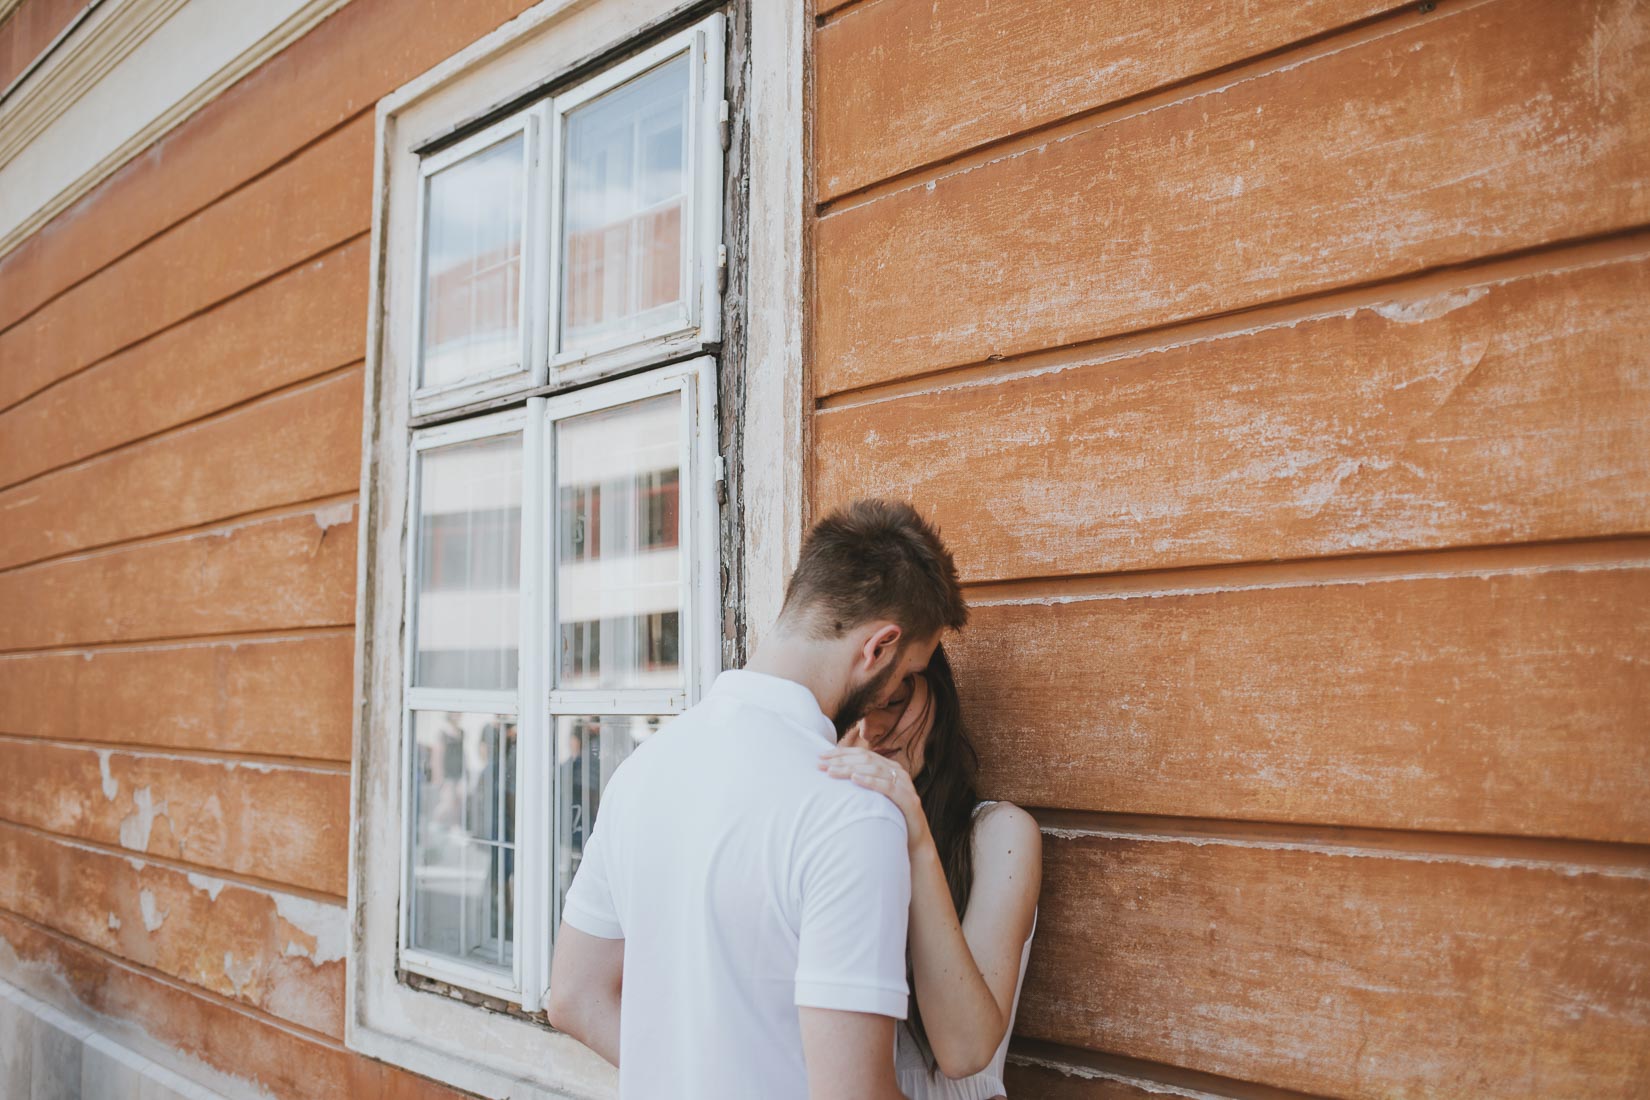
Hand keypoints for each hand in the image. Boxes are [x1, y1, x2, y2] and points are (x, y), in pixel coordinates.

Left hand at [819, 733, 927, 852]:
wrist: (915, 842)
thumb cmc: (890, 818)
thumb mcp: (874, 798)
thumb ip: (861, 784)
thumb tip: (833, 776)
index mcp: (889, 767)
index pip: (862, 753)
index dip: (841, 753)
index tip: (820, 756)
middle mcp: (898, 772)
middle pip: (866, 759)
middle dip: (841, 760)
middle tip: (821, 764)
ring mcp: (905, 785)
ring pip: (875, 769)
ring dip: (850, 769)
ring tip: (832, 772)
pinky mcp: (909, 800)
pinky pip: (888, 787)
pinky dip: (871, 781)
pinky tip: (855, 778)